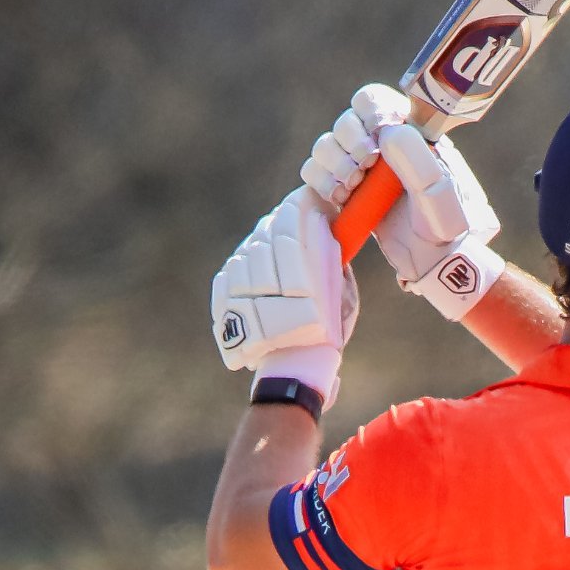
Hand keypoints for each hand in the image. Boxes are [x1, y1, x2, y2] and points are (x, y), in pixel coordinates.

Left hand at [209, 187, 358, 388]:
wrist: (292, 372)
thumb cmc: (326, 334)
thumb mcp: (343, 299)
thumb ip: (333, 263)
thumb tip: (325, 228)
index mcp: (303, 277)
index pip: (293, 225)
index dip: (298, 205)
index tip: (306, 198)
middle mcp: (269, 282)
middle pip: (268, 233)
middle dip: (281, 220)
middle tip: (292, 213)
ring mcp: (242, 292)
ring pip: (248, 250)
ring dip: (261, 240)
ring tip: (274, 241)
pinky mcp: (226, 303)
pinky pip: (230, 270)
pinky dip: (243, 261)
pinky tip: (255, 261)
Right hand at [298, 84, 503, 322]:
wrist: (434, 261)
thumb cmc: (445, 223)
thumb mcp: (439, 191)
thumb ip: (416, 159)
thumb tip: (386, 131)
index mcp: (407, 131)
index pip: (373, 100)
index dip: (368, 111)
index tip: (377, 134)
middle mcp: (381, 144)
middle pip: (344, 122)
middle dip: (350, 144)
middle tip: (366, 167)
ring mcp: (361, 167)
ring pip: (325, 146)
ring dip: (333, 163)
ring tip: (352, 186)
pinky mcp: (345, 191)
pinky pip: (314, 173)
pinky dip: (320, 182)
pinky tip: (340, 197)